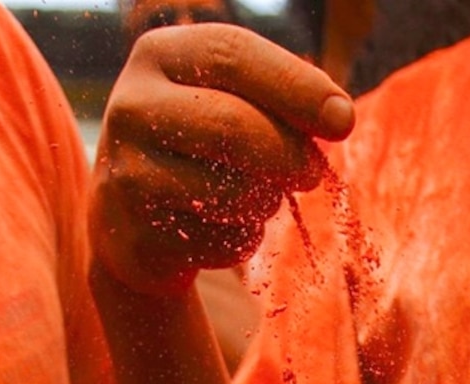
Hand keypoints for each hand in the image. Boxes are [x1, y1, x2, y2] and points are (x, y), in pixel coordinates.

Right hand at [91, 23, 354, 293]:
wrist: (130, 219)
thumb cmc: (203, 146)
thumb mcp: (232, 100)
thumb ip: (282, 97)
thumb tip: (339, 115)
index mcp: (158, 55)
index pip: (232, 55)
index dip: (296, 86)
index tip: (343, 120)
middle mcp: (131, 106)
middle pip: (233, 126)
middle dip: (289, 155)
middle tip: (312, 173)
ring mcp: (125, 174)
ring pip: (231, 192)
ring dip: (264, 203)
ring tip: (252, 197)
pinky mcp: (135, 236)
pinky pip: (220, 242)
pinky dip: (241, 240)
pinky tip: (219, 228)